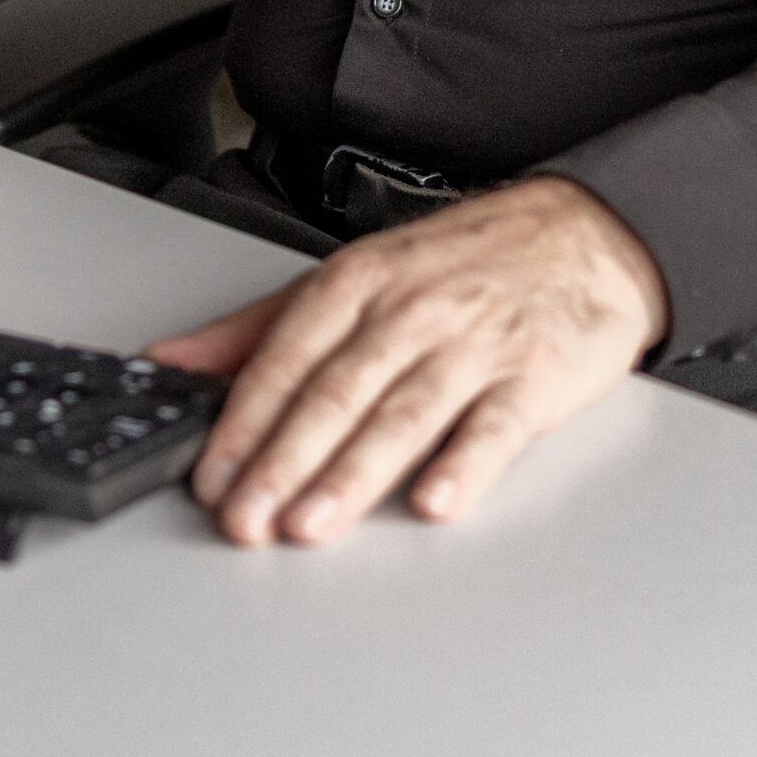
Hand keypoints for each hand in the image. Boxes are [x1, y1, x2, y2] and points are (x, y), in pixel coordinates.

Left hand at [142, 175, 668, 546]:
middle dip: (284, 459)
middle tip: (246, 518)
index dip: (245, 420)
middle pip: (339, 389)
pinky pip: (495, 424)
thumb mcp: (357, 272)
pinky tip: (434, 500)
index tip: (212, 477)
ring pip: (404, 411)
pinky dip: (464, 463)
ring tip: (311, 523)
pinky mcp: (533, 375)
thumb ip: (260, 326)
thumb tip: (171, 364)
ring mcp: (475, 342)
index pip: (289, 354)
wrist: (586, 233)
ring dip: (355, 472)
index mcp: (361, 280)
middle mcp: (413, 308)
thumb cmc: (464, 261)